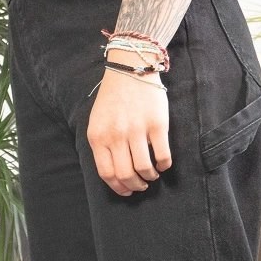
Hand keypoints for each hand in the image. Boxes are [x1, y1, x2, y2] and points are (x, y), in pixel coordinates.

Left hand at [86, 68, 171, 195]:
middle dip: (135, 186)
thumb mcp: (97, 122)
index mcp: (98, 137)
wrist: (130, 69)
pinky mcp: (157, 124)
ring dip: (150, 177)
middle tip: (141, 185)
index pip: (106, 173)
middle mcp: (116, 136)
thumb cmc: (113, 99)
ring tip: (152, 175)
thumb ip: (101, 146)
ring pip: (144, 168)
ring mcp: (137, 130)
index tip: (126, 191)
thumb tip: (113, 173)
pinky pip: (162, 155)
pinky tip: (163, 165)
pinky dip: (164, 165)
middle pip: (125, 174)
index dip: (118, 187)